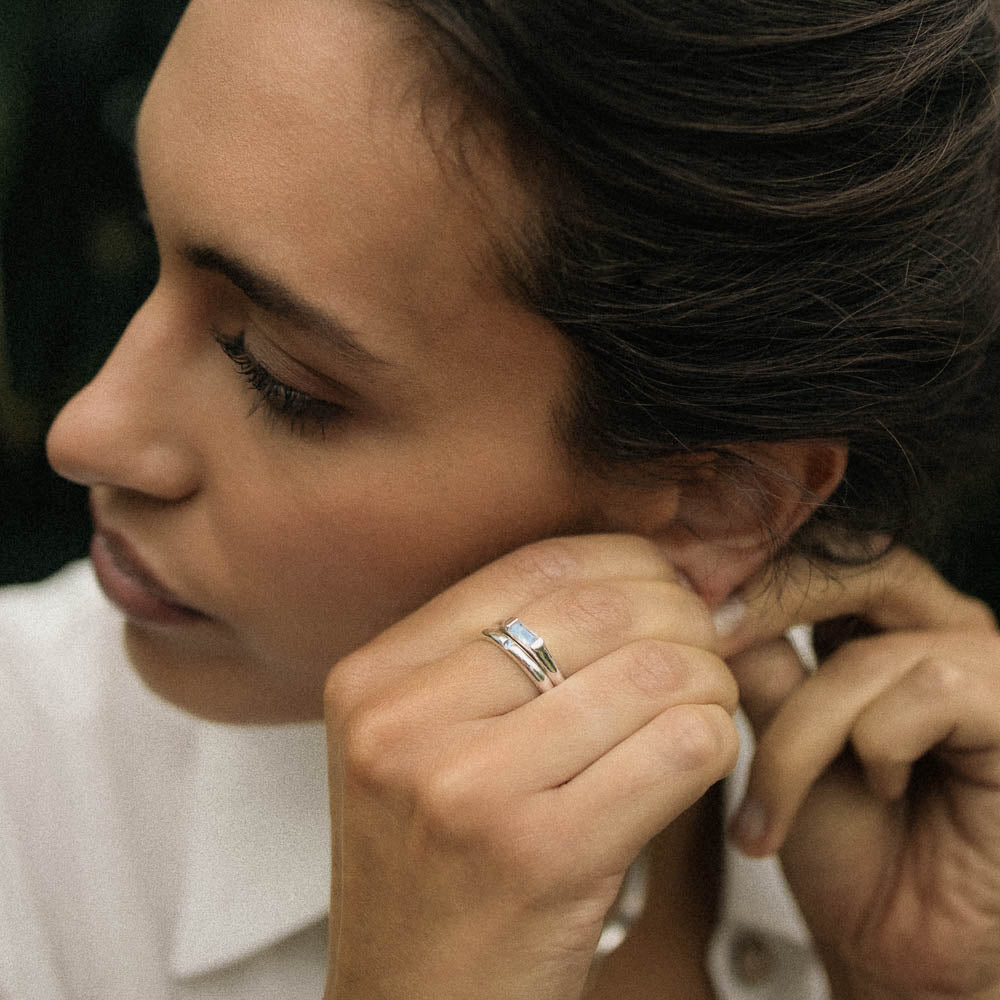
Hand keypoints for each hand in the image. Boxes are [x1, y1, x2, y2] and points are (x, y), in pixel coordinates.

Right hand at [321, 534, 738, 999]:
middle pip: (597, 608)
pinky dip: (716, 736)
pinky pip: (679, 747)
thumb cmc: (436, 873)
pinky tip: (704, 751)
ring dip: (709, 677)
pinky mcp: (541, 856)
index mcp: (374, 680)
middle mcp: (404, 724)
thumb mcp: (422, 746)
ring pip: (651, 672)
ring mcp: (467, 788)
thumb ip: (503, 657)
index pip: (533, 564)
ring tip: (709, 698)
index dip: (628, 559)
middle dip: (683, 612)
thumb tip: (650, 572)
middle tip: (712, 636)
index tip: (672, 580)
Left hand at [722, 547, 999, 998]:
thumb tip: (702, 593)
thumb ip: (756, 659)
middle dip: (768, 605)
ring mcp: (983, 661)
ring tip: (772, 808)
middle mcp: (937, 625)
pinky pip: (923, 693)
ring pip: (863, 656)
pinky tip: (885, 795)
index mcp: (879, 620)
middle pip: (851, 564)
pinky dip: (875, 752)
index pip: (816, 552)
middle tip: (707, 641)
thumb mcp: (777, 731)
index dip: (748, 567)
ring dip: (802, 739)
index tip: (673, 592)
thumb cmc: (841, 844)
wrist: (894, 945)